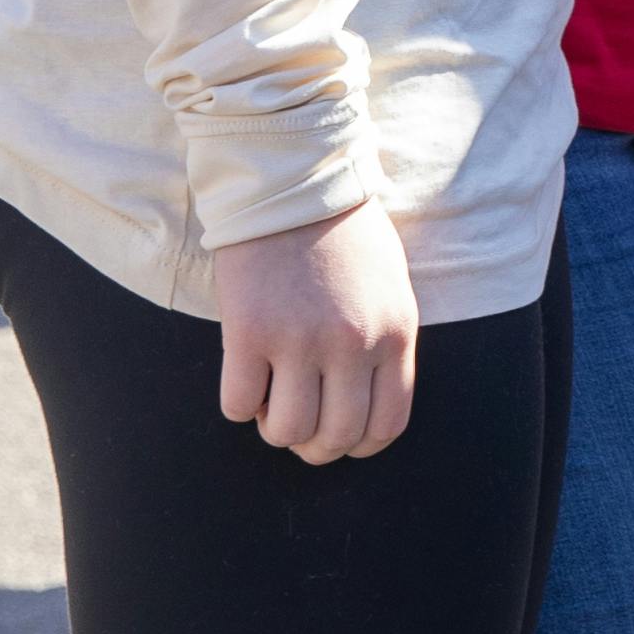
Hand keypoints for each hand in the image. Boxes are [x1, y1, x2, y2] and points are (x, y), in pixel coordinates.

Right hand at [214, 196, 419, 463]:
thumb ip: (385, 344)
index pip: (387, 425)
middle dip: (315, 447)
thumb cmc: (346, 236)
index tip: (340, 436)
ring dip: (275, 428)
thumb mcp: (391, 289)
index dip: (360, 444)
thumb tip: (367, 405)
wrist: (294, 186)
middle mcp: (352, 344)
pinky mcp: (249, 332)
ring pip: (287, 431)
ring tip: (272, 400)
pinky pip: (238, 405)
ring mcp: (300, 340)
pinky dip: (239, 404)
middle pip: (336, 437)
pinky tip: (245, 377)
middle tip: (299, 426)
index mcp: (395, 333)